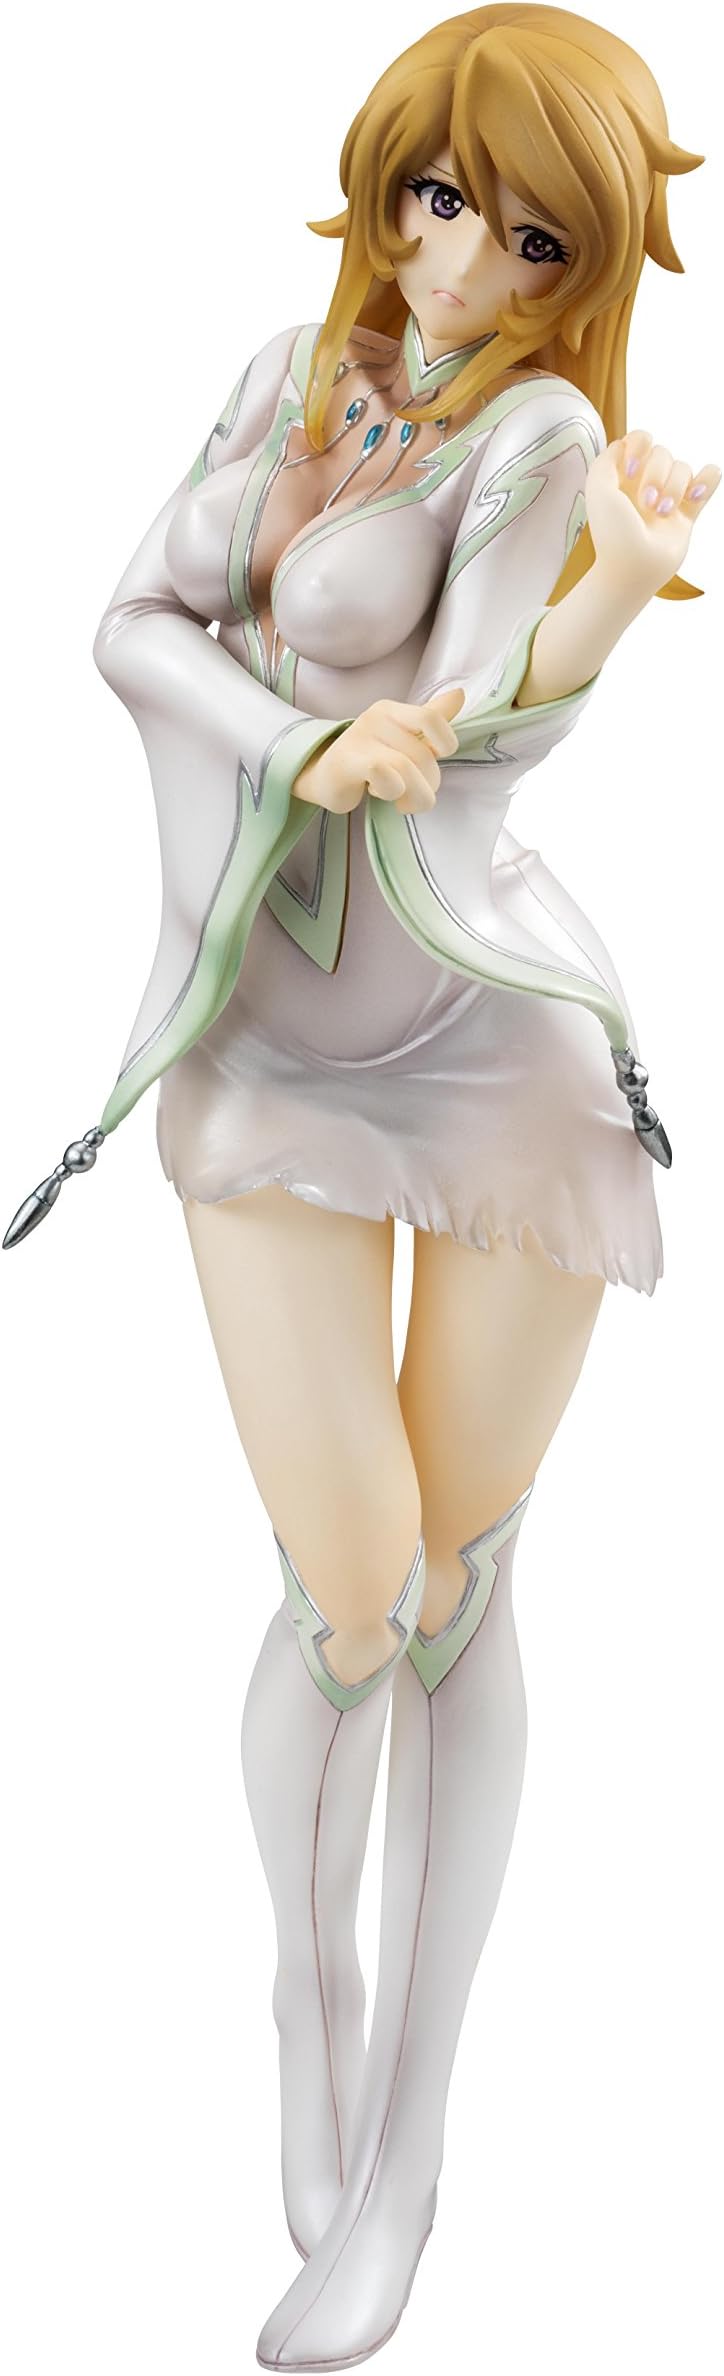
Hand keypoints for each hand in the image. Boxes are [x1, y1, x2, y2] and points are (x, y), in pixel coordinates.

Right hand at [292, 688, 465, 815]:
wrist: (322, 776)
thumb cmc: (368, 759)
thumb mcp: (402, 738)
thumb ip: (431, 720)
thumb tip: (460, 694)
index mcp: (392, 710)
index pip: (432, 718)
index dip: (445, 742)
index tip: (437, 759)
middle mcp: (376, 717)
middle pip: (423, 755)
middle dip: (429, 784)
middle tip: (417, 795)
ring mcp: (360, 737)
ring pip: (407, 769)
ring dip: (415, 795)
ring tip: (405, 802)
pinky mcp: (347, 761)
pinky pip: (385, 774)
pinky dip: (392, 791)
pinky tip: (383, 793)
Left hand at [585, 431, 720, 596]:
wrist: (633, 568)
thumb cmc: (613, 533)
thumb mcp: (598, 488)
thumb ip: (607, 457)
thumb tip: (625, 443)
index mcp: (623, 474)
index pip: (640, 438)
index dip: (640, 447)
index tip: (631, 470)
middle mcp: (645, 482)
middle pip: (663, 453)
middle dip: (656, 475)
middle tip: (646, 504)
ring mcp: (668, 496)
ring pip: (683, 468)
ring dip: (674, 488)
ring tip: (662, 514)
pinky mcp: (688, 512)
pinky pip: (707, 480)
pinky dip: (707, 479)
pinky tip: (696, 493)